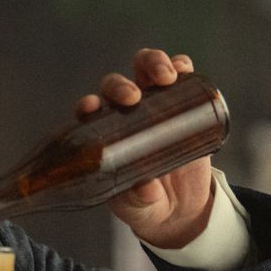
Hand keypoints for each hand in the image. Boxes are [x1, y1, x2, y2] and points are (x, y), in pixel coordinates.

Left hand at [72, 48, 215, 248]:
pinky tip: (183, 69)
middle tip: (133, 98)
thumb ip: (139, 198)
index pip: (89, 111)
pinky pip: (179, 74)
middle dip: (121, 85)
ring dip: (152, 63)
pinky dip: (180, 65)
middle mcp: (125, 113)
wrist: (181, 207)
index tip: (92, 106)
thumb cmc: (147, 204)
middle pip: (116, 85)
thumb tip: (147, 187)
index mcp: (104, 134)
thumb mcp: (140, 206)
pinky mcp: (182, 102)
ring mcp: (153, 104)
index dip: (88, 104)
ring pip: (146, 69)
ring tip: (166, 76)